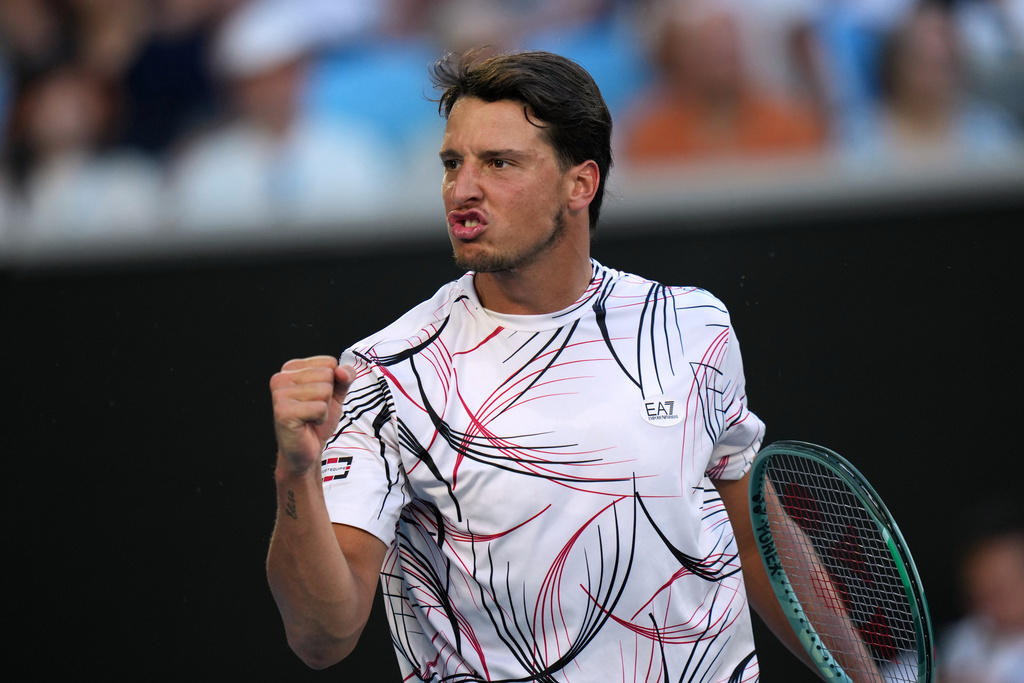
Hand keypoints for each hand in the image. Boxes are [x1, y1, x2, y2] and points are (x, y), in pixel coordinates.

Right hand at [270, 356, 355, 474]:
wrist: (307, 449)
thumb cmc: (317, 419)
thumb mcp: (336, 393)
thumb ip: (344, 377)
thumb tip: (342, 371)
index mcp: (291, 368)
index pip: (330, 363)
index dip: (333, 383)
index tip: (318, 397)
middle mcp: (280, 378)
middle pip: (327, 375)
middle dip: (328, 397)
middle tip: (313, 409)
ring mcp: (279, 394)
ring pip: (324, 391)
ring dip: (324, 409)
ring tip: (310, 416)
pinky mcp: (283, 412)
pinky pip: (320, 408)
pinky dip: (320, 418)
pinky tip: (308, 424)